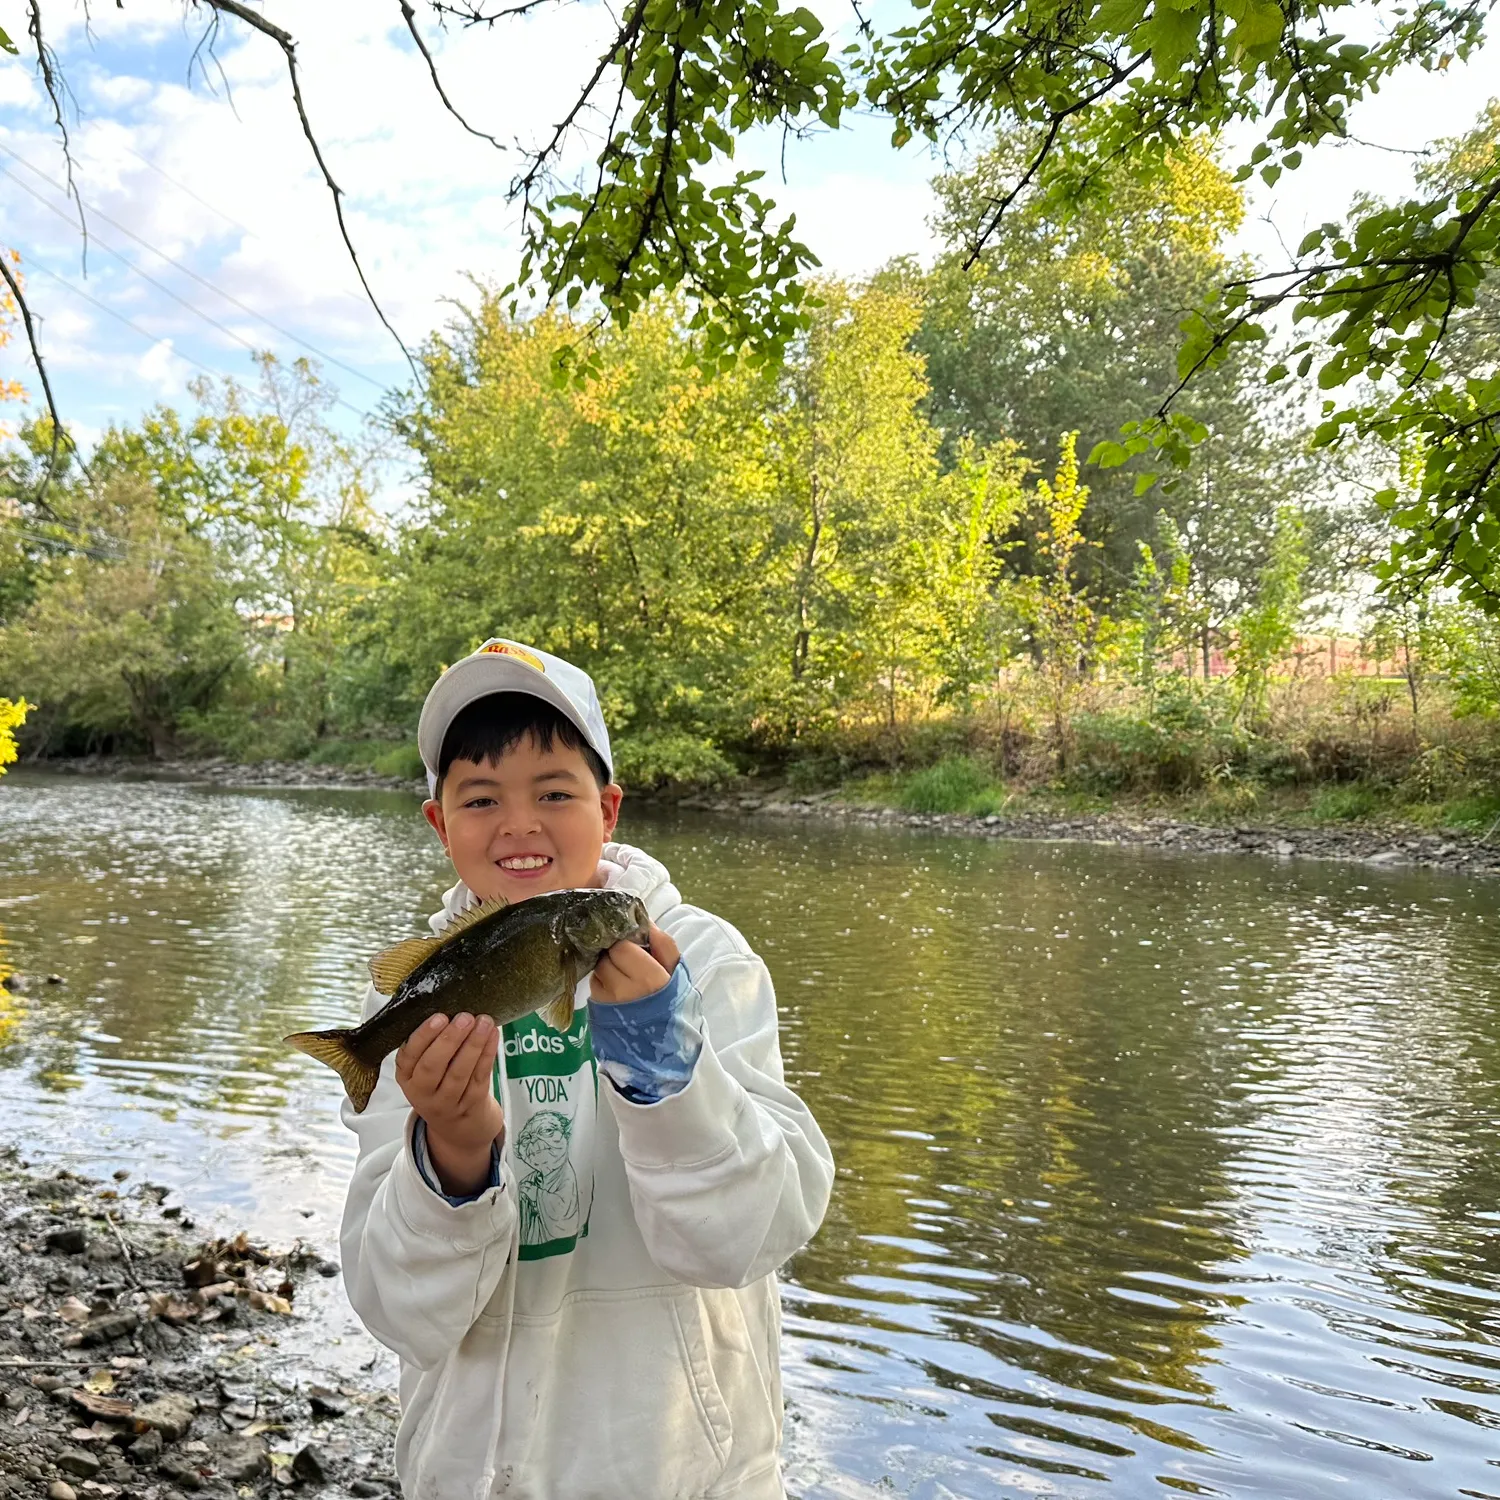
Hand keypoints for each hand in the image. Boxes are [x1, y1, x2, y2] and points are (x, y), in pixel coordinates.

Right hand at [396, 1013, 503, 1196]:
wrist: (456, 1124)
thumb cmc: (438, 1080)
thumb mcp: (421, 1067)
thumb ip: (428, 1042)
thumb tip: (447, 1001)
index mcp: (406, 1076)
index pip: (409, 1057)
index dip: (423, 1037)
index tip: (439, 1017)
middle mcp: (422, 1092)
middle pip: (433, 1067)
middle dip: (449, 1040)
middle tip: (464, 1017)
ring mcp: (447, 1101)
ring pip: (459, 1073)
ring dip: (473, 1045)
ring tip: (484, 1021)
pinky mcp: (471, 1103)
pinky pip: (480, 1076)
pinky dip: (488, 1053)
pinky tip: (493, 1034)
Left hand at [590, 923, 680, 1005]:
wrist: (660, 1045)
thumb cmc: (672, 1006)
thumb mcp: (677, 974)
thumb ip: (664, 945)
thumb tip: (646, 921)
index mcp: (648, 978)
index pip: (621, 946)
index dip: (625, 943)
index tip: (633, 946)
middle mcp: (623, 990)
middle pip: (606, 957)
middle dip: (615, 954)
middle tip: (627, 961)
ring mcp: (607, 1002)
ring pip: (598, 970)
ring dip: (607, 967)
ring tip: (622, 975)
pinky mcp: (596, 1012)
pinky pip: (594, 986)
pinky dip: (602, 982)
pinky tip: (615, 989)